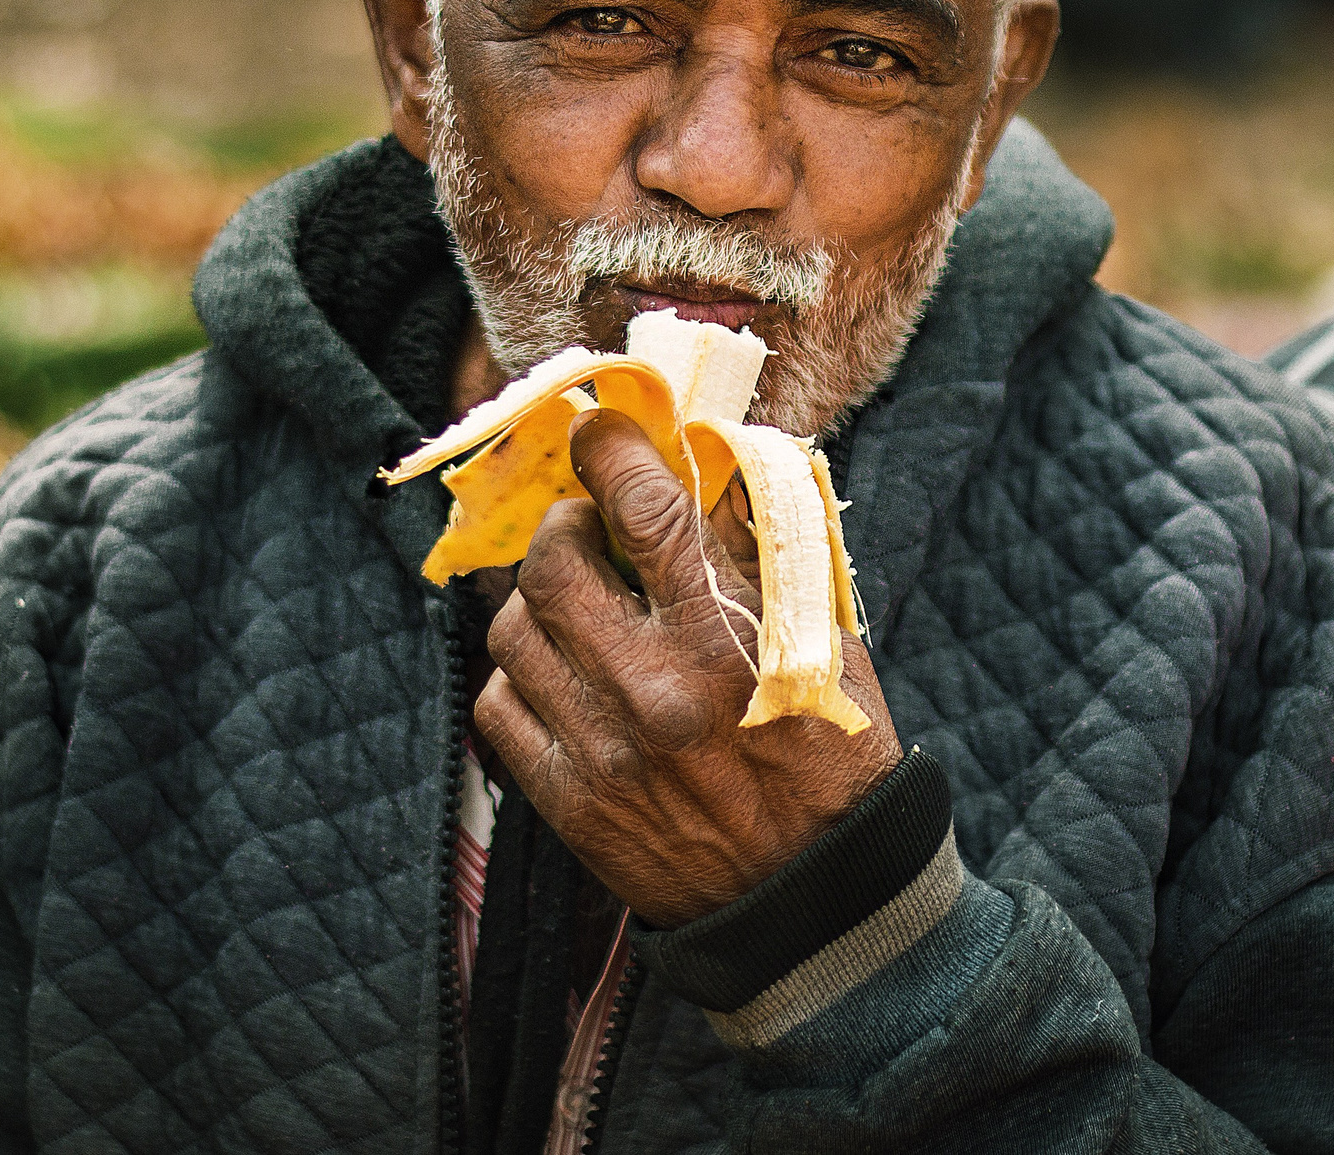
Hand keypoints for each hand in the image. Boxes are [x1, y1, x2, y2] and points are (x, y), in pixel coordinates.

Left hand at [474, 409, 901, 927]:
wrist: (814, 900)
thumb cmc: (832, 753)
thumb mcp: (822, 638)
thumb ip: (762, 549)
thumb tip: (702, 458)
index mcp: (730, 639)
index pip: (643, 508)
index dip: (609, 451)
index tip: (599, 433)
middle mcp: (656, 689)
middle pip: (553, 564)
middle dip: (564, 525)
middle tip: (587, 526)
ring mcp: (603, 749)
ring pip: (514, 629)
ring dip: (538, 600)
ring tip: (577, 603)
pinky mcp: (569, 802)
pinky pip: (502, 704)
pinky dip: (523, 673)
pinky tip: (563, 671)